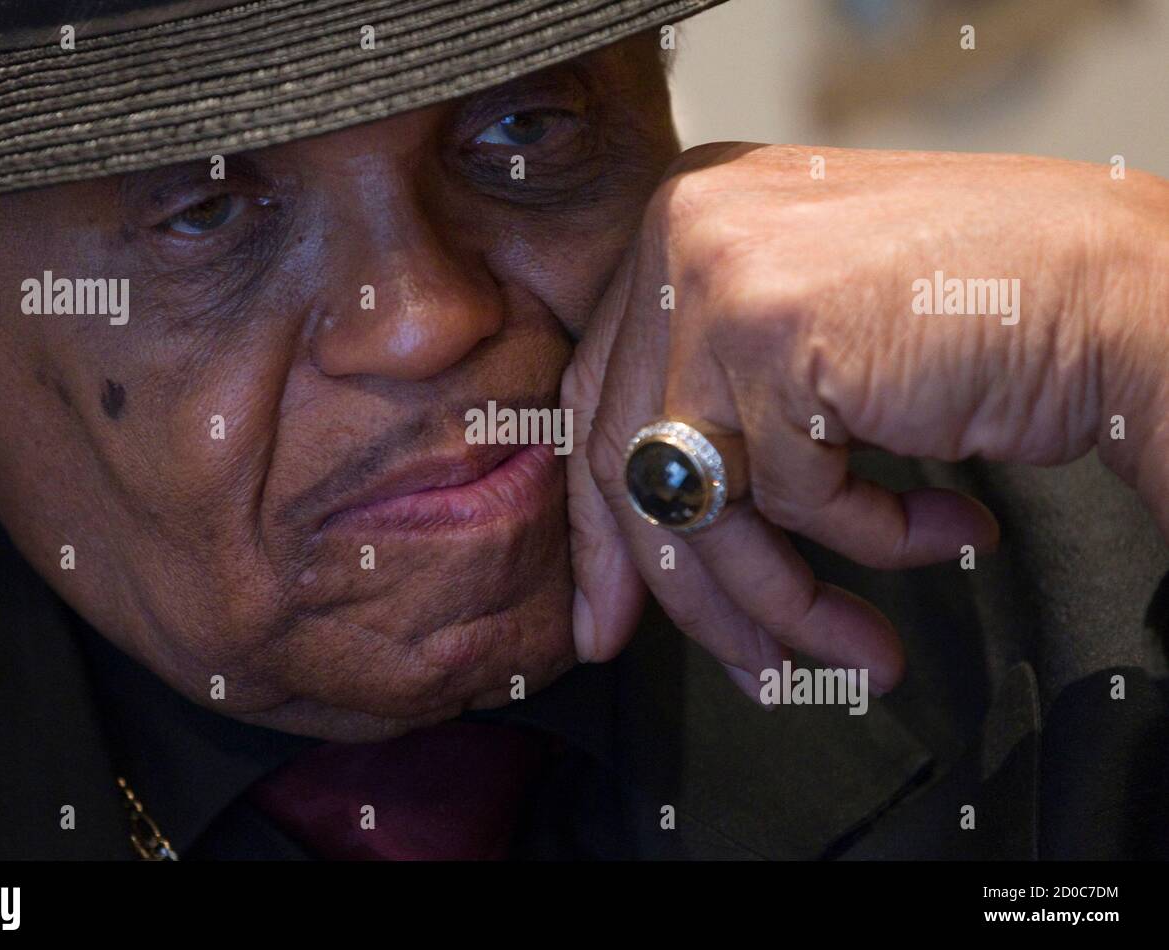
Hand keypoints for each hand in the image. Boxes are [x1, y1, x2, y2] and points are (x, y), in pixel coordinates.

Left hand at [561, 142, 1168, 697]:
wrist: (1124, 282)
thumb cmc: (988, 311)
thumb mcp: (811, 345)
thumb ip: (724, 407)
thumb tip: (666, 525)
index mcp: (679, 227)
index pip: (598, 402)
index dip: (603, 530)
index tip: (613, 617)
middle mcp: (680, 236)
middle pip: (632, 463)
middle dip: (694, 596)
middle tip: (749, 674)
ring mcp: (720, 281)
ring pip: (704, 501)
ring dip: (786, 602)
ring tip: (858, 653)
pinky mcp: (778, 338)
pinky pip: (795, 499)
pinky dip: (873, 540)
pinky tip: (945, 533)